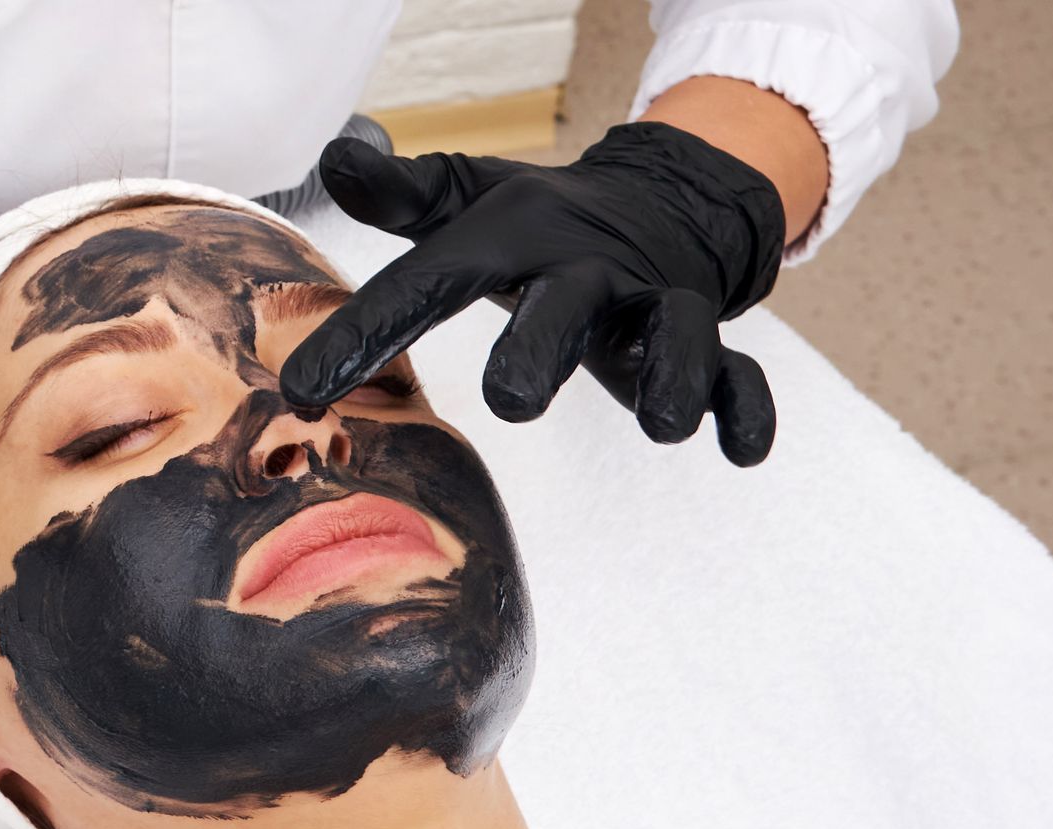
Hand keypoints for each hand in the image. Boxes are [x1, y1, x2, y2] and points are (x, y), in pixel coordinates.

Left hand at [280, 123, 786, 466]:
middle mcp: (588, 270)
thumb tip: (337, 156)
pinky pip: (741, 373)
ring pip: (676, 332)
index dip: (369, 328)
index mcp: (515, 237)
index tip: (305, 387)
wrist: (654, 206)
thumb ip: (402, 193)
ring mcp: (653, 306)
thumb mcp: (466, 203)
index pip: (433, 279)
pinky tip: (741, 449)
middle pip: (569, 304)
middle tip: (510, 400)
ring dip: (674, 373)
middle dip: (544, 346)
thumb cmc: (535, 228)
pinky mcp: (704, 342)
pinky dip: (747, 408)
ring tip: (662, 424)